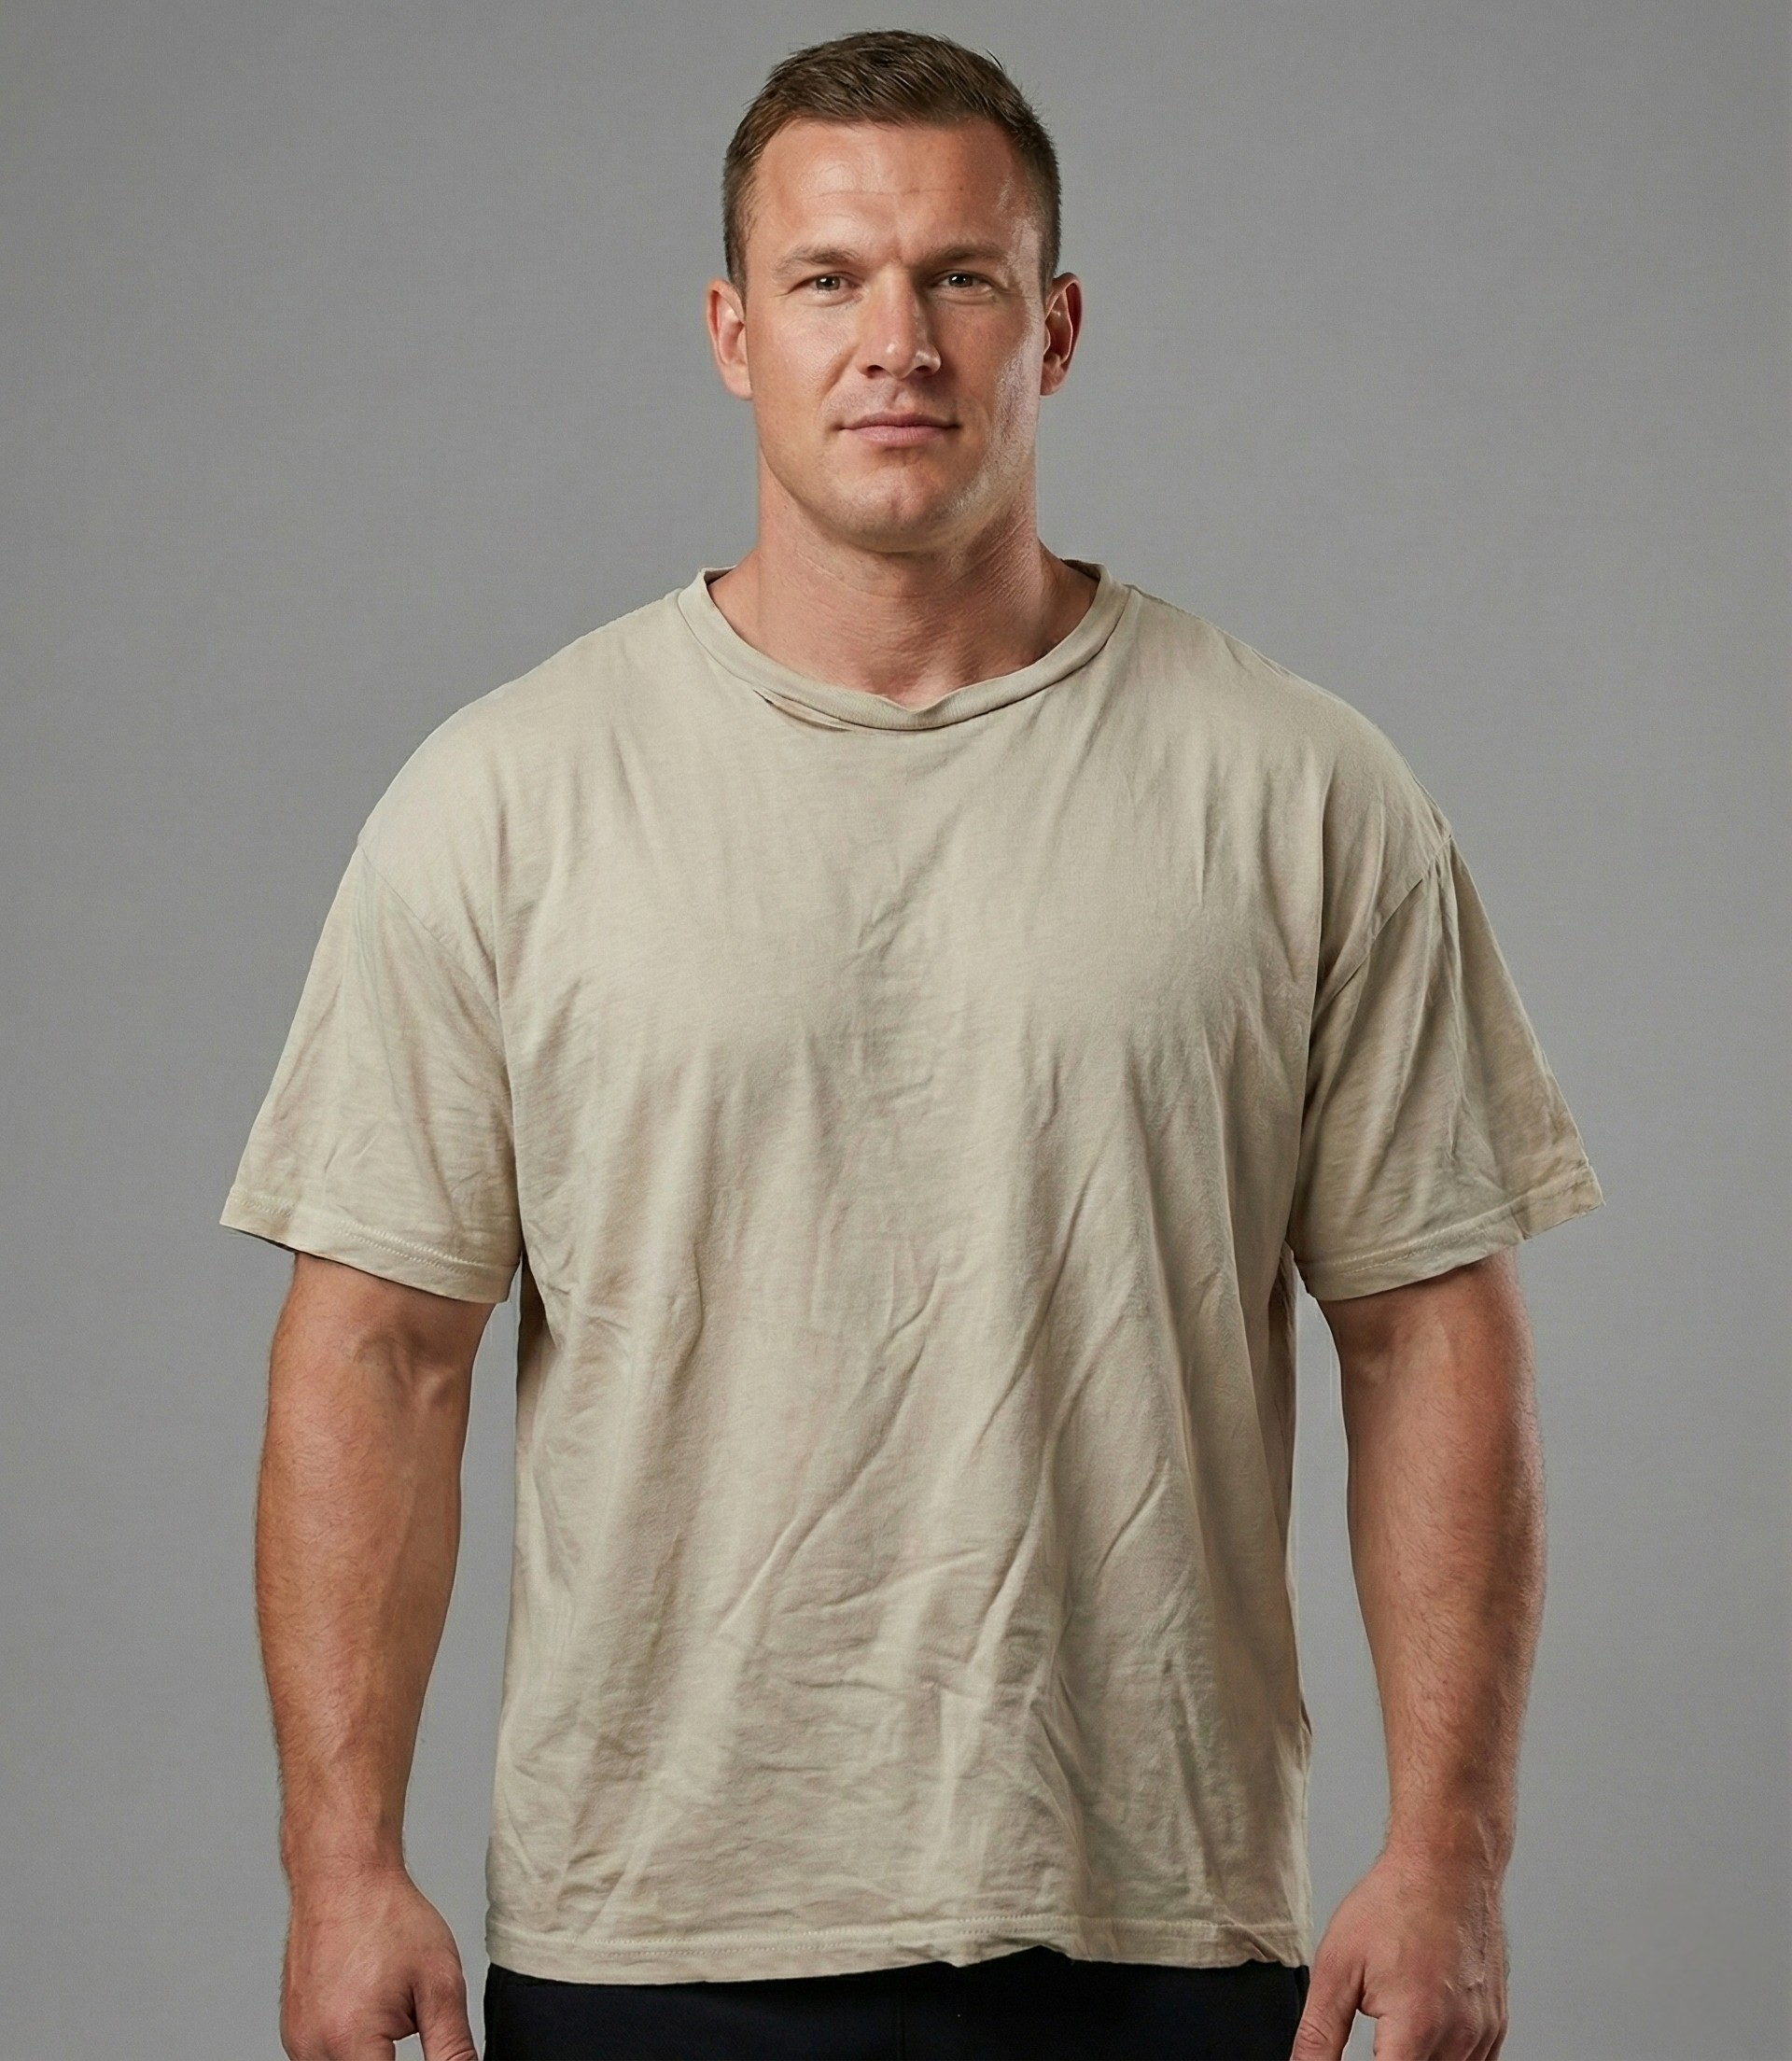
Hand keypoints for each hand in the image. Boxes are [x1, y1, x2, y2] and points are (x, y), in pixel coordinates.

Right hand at [279, 1864, 477, 2060]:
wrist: (344, 1877)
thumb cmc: (386, 1916)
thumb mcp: (440, 1983)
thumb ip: (452, 2047)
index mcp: (349, 2042)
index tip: (425, 2036)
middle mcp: (313, 2050)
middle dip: (391, 2057)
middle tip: (408, 2012)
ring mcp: (298, 2043)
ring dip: (372, 2055)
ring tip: (388, 2001)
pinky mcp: (294, 2034)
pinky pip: (328, 2057)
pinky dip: (353, 2045)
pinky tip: (368, 2005)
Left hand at [1290, 1844, 1509, 2059]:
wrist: (1446, 1865)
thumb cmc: (1394, 1904)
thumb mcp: (1337, 1966)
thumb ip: (1320, 2033)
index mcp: (1416, 2027)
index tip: (1364, 2052)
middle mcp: (1458, 2039)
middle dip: (1390, 2060)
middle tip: (1375, 2034)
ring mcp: (1483, 2035)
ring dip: (1416, 2060)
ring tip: (1393, 2027)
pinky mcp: (1496, 2026)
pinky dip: (1445, 2059)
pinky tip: (1421, 2032)